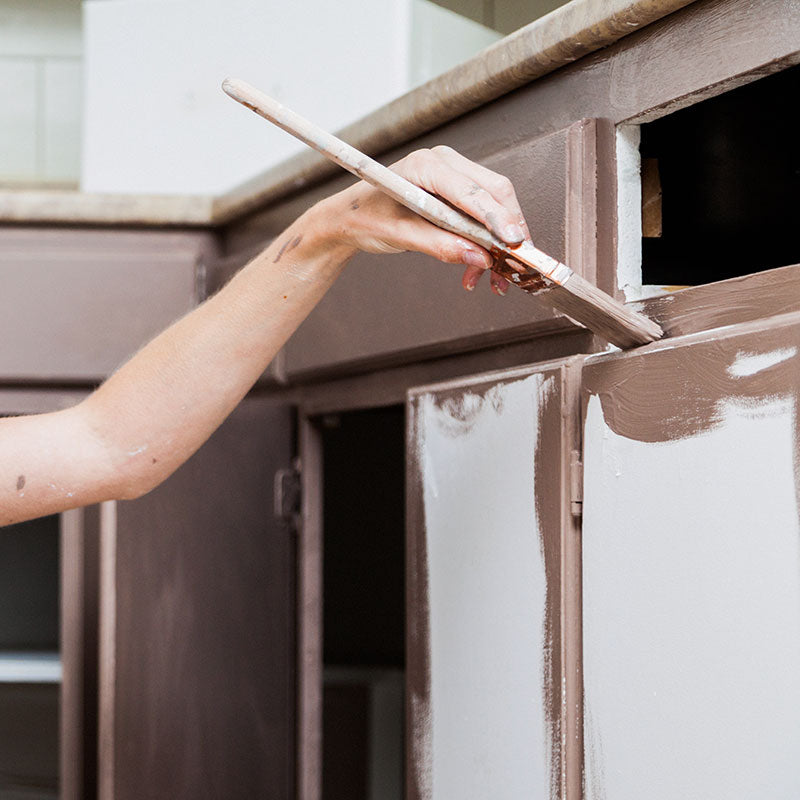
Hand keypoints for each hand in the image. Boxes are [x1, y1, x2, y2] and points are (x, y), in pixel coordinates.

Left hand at [321, 145, 530, 295]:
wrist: (350, 218)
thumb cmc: (365, 218)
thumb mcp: (399, 236)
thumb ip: (439, 245)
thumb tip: (478, 258)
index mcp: (426, 166)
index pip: (473, 191)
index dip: (497, 218)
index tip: (514, 243)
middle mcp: (445, 164)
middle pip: (495, 193)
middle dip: (508, 232)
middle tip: (513, 265)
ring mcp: (453, 175)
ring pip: (495, 205)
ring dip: (500, 243)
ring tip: (494, 278)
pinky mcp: (457, 192)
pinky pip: (484, 214)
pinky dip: (488, 243)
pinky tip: (479, 269)